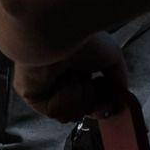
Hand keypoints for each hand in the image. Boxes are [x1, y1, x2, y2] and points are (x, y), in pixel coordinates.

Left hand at [11, 33, 129, 123]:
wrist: (59, 36)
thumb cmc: (84, 40)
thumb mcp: (112, 58)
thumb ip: (118, 81)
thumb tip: (119, 102)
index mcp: (75, 68)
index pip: (89, 99)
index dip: (101, 105)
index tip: (108, 103)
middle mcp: (59, 79)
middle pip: (82, 110)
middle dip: (91, 100)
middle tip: (89, 82)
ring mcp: (44, 87)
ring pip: (69, 113)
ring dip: (78, 95)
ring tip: (71, 74)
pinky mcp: (31, 94)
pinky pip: (54, 112)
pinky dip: (64, 98)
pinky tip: (59, 79)